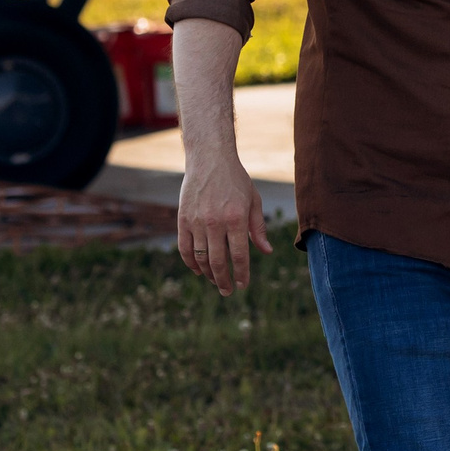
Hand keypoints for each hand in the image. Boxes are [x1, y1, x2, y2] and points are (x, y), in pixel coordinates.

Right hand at [176, 146, 271, 294]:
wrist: (209, 158)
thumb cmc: (236, 180)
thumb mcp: (253, 201)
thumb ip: (258, 228)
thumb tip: (266, 252)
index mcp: (236, 218)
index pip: (240, 256)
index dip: (242, 274)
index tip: (243, 286)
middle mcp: (215, 222)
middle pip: (218, 262)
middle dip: (224, 281)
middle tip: (228, 291)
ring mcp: (196, 221)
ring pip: (201, 258)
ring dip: (208, 274)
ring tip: (216, 281)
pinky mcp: (183, 219)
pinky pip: (184, 248)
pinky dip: (190, 263)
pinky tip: (198, 270)